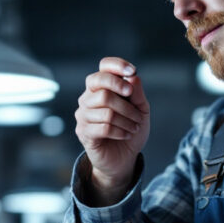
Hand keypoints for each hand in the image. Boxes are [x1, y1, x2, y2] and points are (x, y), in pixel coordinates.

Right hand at [74, 57, 150, 201]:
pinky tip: (126, 134)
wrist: (124, 158)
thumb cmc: (130, 129)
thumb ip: (136, 92)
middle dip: (125, 100)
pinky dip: (121, 131)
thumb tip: (132, 76)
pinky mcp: (83, 132)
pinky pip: (104, 127)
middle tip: (138, 112)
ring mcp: (83, 115)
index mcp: (102, 87)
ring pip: (106, 110)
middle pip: (101, 86)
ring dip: (127, 120)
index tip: (132, 71)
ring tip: (134, 127)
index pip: (103, 67)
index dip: (117, 65)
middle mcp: (88, 98)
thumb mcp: (140, 110)